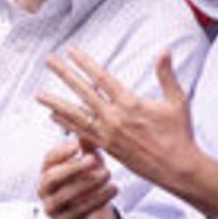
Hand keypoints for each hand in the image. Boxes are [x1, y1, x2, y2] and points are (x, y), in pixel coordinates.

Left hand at [37, 48, 217, 217]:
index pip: (101, 78)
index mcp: (130, 103)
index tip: (70, 51)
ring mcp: (107, 134)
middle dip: (64, 75)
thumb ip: (166, 75)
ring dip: (55, 103)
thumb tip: (164, 51)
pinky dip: (66, 123)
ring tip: (38, 95)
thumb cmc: (179, 133)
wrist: (176, 167)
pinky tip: (53, 115)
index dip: (84, 63)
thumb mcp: (177, 100)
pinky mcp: (106, 148)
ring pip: (76, 114)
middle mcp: (114, 118)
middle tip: (48, 61)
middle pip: (83, 91)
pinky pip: (81, 133)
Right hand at [38, 140, 121, 218]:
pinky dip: (97, 199)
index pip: (48, 160)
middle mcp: (45, 191)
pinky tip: (112, 189)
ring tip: (107, 174)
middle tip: (92, 160)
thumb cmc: (89, 187)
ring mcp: (52, 208)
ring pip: (65, 195)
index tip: (77, 146)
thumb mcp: (91, 164)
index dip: (62, 152)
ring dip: (88, 183)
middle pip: (51, 177)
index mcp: (48, 172)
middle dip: (72, 168)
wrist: (96, 218)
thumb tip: (87, 128)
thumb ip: (88, 148)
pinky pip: (79, 211)